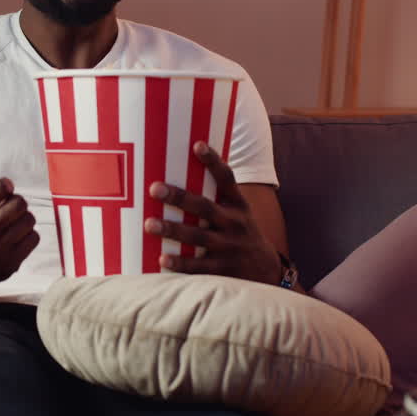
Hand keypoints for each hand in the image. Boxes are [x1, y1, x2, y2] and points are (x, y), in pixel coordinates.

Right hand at [0, 142, 38, 287]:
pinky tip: (12, 238)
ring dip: (22, 218)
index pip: (0, 188)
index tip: (0, 191)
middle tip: (5, 208)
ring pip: (29, 220)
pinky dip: (27, 235)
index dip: (4, 186)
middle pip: (19, 204)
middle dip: (15, 202)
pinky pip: (34, 238)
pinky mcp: (10, 266)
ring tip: (8, 223)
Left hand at [143, 141, 282, 284]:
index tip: (197, 145)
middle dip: (180, 198)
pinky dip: (180, 264)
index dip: (213, 161)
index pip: (227, 178)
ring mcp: (230, 247)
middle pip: (206, 207)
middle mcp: (235, 223)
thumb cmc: (240, 233)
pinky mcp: (223, 270)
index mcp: (237, 204)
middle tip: (154, 188)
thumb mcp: (237, 211)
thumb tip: (180, 168)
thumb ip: (215, 195)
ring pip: (199, 237)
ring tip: (149, 224)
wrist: (267, 270)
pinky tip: (162, 259)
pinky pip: (199, 266)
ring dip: (174, 230)